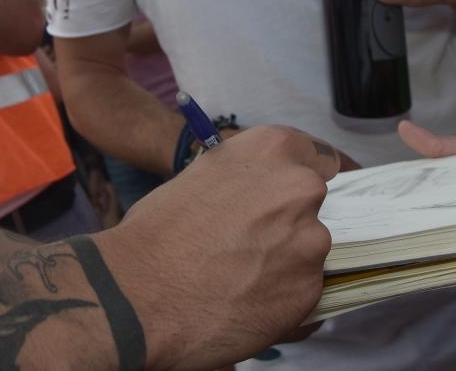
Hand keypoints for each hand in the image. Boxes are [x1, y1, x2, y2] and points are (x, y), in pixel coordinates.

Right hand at [98, 125, 338, 368]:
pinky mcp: (309, 291)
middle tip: (249, 246)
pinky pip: (304, 294)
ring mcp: (311, 241)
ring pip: (308, 253)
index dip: (296, 184)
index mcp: (274, 149)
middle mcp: (301, 189)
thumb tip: (256, 195)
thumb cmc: (157, 231)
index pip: (317, 157)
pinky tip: (245, 306)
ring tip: (240, 282)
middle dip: (288, 224)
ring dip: (285, 265)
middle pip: (312, 207)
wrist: (139, 294)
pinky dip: (283, 301)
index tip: (287, 201)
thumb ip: (245, 178)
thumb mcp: (202, 174)